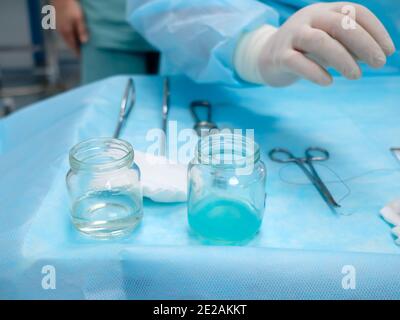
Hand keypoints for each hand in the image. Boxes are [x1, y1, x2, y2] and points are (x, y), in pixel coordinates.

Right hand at [52, 0, 87, 55]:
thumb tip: (85, 42)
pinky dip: (71, 37)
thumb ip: (82, 30)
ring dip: (74, 43)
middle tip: (87, 54)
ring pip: (68, 40)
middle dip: (78, 50)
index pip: (74, 49)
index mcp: (67, 33)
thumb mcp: (79, 18)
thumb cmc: (71, 7)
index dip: (80, 54)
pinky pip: (66, 34)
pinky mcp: (58, 24)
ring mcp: (59, 28)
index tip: (87, 59)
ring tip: (82, 46)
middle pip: (71, 45)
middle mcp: (61, 33)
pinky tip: (75, 36)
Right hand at [258, 2, 395, 86]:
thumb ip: (349, 47)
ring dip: (342, 59)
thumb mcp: (329, 44)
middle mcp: (308, 18)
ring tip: (356, 76)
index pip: (355, 12)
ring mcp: (291, 36)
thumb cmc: (304, 50)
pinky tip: (328, 82)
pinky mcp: (279, 56)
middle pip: (339, 24)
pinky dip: (315, 72)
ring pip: (319, 41)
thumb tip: (375, 55)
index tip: (389, 50)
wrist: (265, 57)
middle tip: (379, 64)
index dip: (376, 30)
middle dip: (363, 44)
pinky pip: (297, 62)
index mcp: (324, 11)